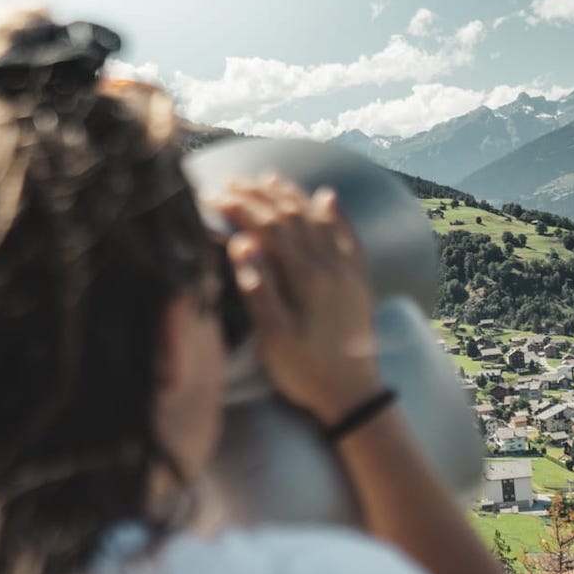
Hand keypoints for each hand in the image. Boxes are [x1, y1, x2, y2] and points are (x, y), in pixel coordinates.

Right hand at [215, 176, 384, 426]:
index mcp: (306, 279)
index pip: (268, 229)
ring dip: (292, 195)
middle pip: (292, 217)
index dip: (240, 208)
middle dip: (259, 195)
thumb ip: (258, 288)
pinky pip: (348, 235)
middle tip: (232, 182)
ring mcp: (348, 271)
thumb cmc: (307, 372)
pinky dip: (335, 213)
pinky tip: (327, 196)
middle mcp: (330, 266)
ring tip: (269, 178)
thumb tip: (241, 243)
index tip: (214, 196)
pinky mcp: (359, 281)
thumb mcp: (274, 337)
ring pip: (319, 220)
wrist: (354, 395)